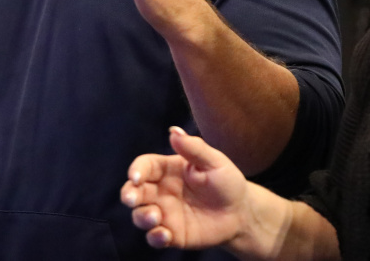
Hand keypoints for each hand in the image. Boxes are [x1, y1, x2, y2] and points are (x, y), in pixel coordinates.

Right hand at [121, 127, 249, 250]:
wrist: (241, 213)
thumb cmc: (226, 182)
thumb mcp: (214, 162)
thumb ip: (194, 148)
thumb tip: (173, 130)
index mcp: (167, 170)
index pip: (144, 166)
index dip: (136, 170)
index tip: (135, 177)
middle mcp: (161, 191)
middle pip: (134, 192)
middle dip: (128, 195)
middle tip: (132, 199)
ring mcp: (165, 214)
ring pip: (140, 216)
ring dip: (142, 217)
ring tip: (156, 217)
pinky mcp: (172, 235)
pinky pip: (155, 238)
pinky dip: (154, 237)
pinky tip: (164, 235)